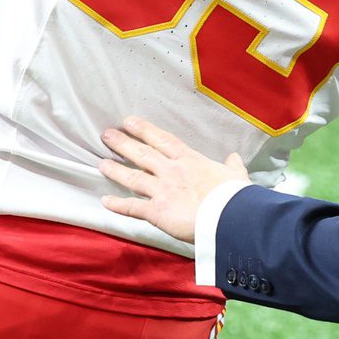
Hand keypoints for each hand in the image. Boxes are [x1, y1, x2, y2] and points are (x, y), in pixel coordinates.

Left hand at [99, 117, 248, 243]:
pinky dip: (118, 205)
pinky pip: (133, 207)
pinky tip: (105, 202)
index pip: (163, 140)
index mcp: (191, 160)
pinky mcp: (157, 211)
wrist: (232, 217)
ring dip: (116, 170)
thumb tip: (234, 158)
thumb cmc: (236, 196)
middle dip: (123, 143)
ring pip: (133, 177)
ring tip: (101, 164)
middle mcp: (172, 171)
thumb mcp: (236, 176)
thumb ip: (233, 166)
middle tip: (107, 135)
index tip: (129, 121)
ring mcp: (163, 190)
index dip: (145, 130)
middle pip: (143, 154)